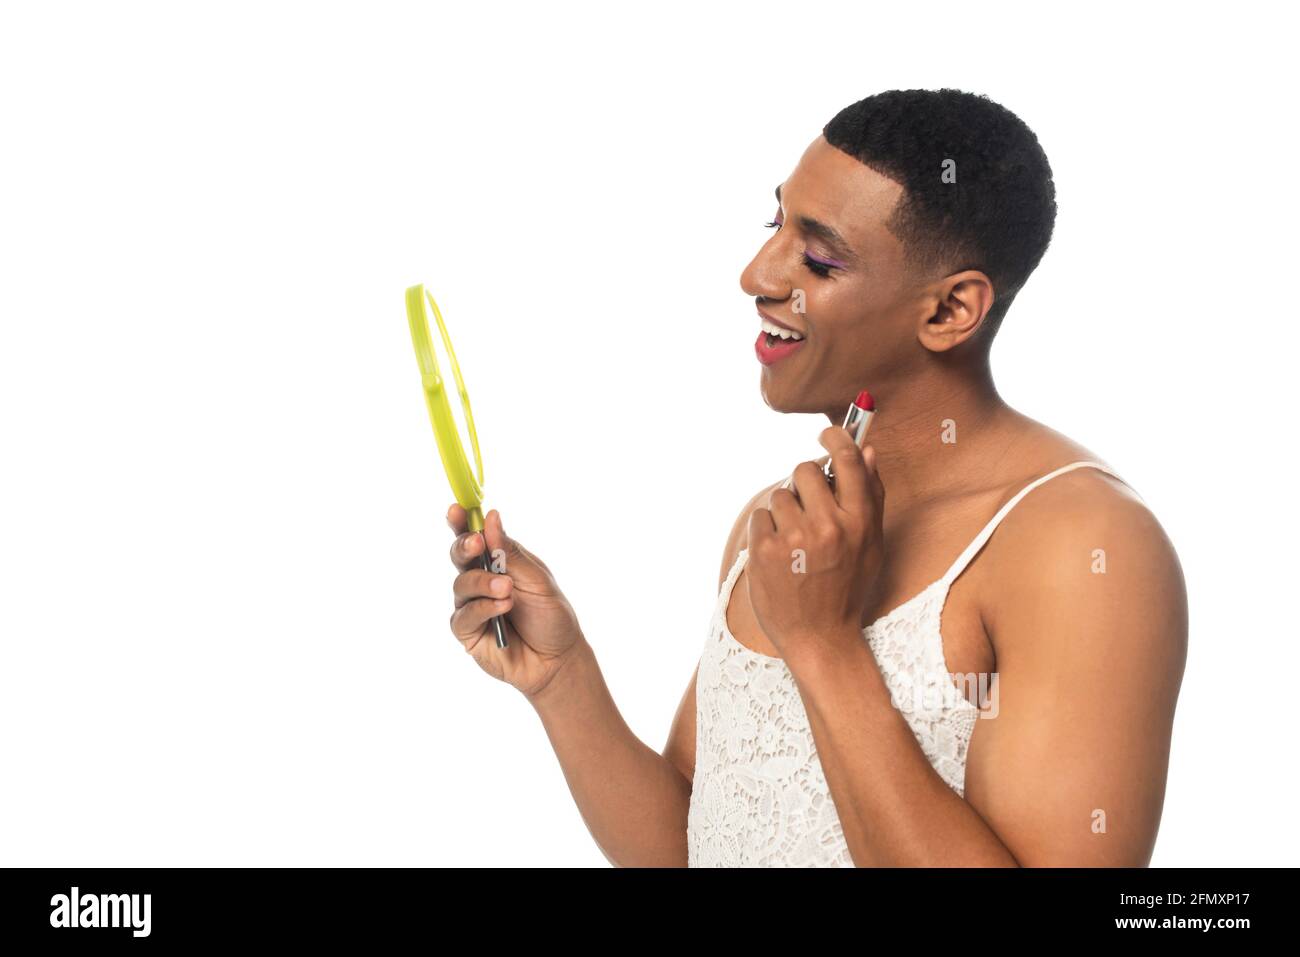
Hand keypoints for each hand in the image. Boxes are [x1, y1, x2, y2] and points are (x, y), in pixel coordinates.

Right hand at [447, 505, 585, 700]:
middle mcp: (481, 581)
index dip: (462, 523)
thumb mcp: (538, 579)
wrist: (558, 659)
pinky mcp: (468, 633)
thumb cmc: (551, 616)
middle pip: (459, 557)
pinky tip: (502, 608)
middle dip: (464, 547)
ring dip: (483, 583)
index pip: (475, 538)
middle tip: (477, 544)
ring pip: (461, 585)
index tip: (457, 509)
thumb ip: (511, 553)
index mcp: (499, 563)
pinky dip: (483, 608)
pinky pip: (463, 615)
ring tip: (507, 589)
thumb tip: (491, 518)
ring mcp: (472, 606)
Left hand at [744, 426, 885, 667]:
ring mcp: (794, 538)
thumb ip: (871, 496)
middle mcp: (829, 526)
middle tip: (807, 509)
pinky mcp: (765, 551)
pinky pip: (759, 516)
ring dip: (784, 512)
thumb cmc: (848, 588)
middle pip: (804, 471)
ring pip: (779, 495)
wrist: (820, 638)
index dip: (835, 438)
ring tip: (795, 544)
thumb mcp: (872, 545)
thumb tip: (866, 450)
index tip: (826, 435)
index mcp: (860, 522)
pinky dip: (766, 531)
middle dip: (803, 483)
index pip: (847, 460)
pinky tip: (779, 556)